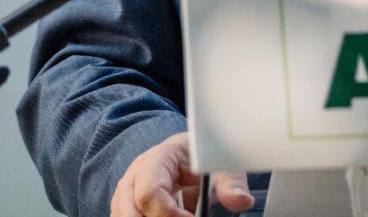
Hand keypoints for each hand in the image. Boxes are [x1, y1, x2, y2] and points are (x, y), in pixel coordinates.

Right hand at [112, 132, 252, 216]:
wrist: (182, 156)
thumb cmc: (199, 159)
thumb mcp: (219, 166)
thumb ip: (230, 184)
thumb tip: (242, 201)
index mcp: (156, 160)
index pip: (151, 192)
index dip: (169, 215)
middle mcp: (133, 178)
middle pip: (131, 212)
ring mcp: (124, 196)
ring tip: (183, 215)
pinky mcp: (124, 211)